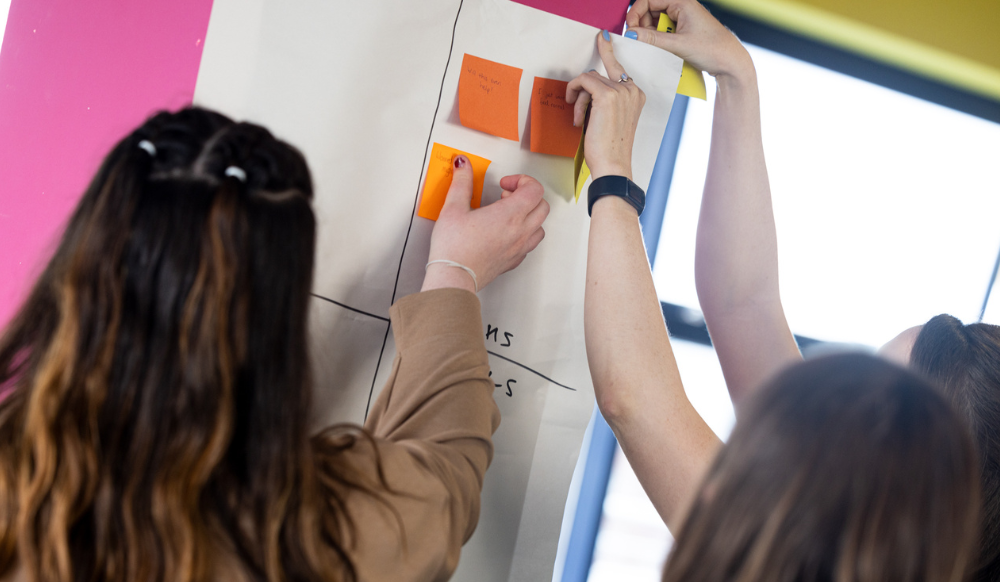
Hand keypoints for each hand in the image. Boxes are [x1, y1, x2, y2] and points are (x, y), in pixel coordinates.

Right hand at [422, 156, 548, 292]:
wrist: (454, 277)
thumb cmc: (454, 248)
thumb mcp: (453, 208)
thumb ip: (461, 182)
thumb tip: (463, 166)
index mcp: (510, 215)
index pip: (535, 189)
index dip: (522, 180)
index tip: (505, 183)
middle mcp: (520, 232)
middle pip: (542, 206)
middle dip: (527, 195)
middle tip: (506, 195)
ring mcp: (519, 248)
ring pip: (540, 227)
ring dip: (529, 215)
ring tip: (508, 214)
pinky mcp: (513, 261)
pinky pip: (530, 244)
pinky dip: (524, 234)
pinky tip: (506, 232)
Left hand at [566, 31, 644, 180]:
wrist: (613, 164)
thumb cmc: (611, 148)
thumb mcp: (612, 119)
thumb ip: (607, 100)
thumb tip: (588, 86)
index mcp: (636, 94)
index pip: (618, 68)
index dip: (607, 52)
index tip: (602, 38)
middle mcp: (632, 89)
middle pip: (599, 75)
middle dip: (584, 94)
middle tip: (579, 115)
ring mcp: (621, 91)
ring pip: (589, 79)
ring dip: (579, 99)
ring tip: (580, 121)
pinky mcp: (607, 95)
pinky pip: (583, 81)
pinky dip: (574, 91)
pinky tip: (574, 109)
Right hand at [625, 0, 753, 84]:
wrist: (731, 63)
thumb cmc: (713, 49)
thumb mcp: (679, 45)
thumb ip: (653, 39)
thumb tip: (632, 35)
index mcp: (682, 2)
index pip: (649, 0)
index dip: (636, 13)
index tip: (630, 28)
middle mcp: (682, 8)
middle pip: (651, 11)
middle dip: (642, 26)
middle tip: (638, 41)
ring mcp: (682, 20)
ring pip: (656, 23)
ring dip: (650, 35)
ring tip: (651, 47)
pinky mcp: (683, 31)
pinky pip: (663, 32)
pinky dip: (658, 40)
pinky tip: (659, 50)